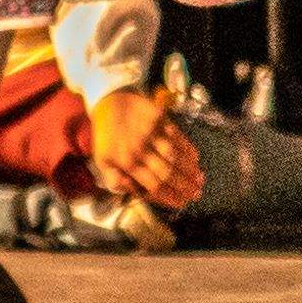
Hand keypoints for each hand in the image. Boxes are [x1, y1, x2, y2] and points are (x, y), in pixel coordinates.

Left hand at [75, 78, 210, 216]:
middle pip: (168, 172)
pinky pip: (177, 135)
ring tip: (199, 179)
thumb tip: (129, 190)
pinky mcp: (158, 118)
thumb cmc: (106, 134)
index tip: (181, 202)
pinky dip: (188, 148)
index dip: (170, 196)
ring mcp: (150, 133)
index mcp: (126, 163)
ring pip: (175, 156)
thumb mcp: (102, 160)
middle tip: (196, 194)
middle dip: (184, 186)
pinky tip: (196, 158)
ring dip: (190, 170)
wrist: (109, 100)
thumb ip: (114, 180)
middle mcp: (140, 149)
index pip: (154, 185)